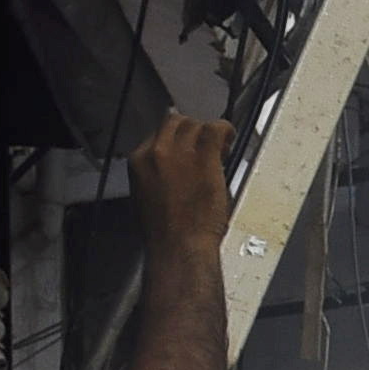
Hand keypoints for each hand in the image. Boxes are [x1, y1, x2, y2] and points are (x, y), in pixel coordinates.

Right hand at [133, 113, 236, 257]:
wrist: (178, 246)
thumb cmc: (166, 232)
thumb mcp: (147, 196)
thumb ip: (157, 175)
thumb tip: (173, 168)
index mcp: (139, 161)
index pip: (157, 134)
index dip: (176, 138)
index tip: (187, 146)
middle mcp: (156, 151)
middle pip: (174, 123)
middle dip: (190, 130)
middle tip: (204, 144)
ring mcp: (180, 152)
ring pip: (195, 124)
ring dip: (208, 132)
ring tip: (219, 146)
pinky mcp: (203, 157)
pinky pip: (216, 129)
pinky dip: (225, 131)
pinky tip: (228, 139)